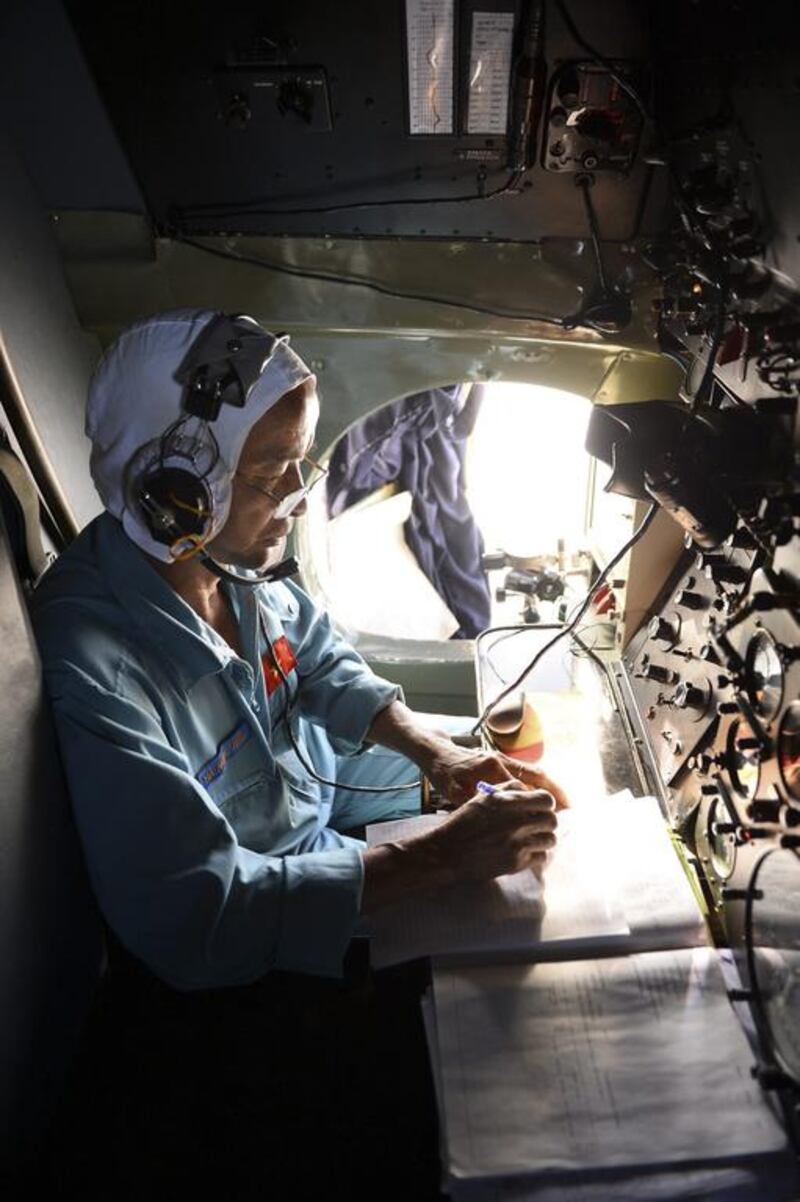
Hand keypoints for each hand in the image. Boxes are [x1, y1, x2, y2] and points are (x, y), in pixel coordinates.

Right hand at [423, 783, 557, 882]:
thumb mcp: (484, 797)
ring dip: (543, 839)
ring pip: (550, 840)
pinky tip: (524, 852)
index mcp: (510, 802)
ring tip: (531, 839)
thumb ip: (509, 789)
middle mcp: (517, 822)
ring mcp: (518, 844)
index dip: (546, 803)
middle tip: (537, 824)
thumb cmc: (464, 822)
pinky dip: (536, 855)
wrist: (448, 851)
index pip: (547, 799)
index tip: (540, 807)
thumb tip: (529, 790)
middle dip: (546, 821)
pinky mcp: (516, 863)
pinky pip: (541, 858)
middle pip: (552, 820)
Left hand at [424, 741, 568, 810]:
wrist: (436, 753)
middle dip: (554, 793)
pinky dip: (539, 783)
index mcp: (493, 769)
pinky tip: (544, 796)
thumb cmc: (444, 775)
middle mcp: (502, 761)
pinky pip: (526, 771)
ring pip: (534, 772)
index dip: (540, 803)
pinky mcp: (501, 759)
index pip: (524, 788)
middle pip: (537, 777)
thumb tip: (498, 820)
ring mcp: (503, 759)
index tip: (553, 817)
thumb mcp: (456, 793)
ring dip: (550, 787)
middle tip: (569, 811)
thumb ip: (478, 804)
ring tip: (564, 805)